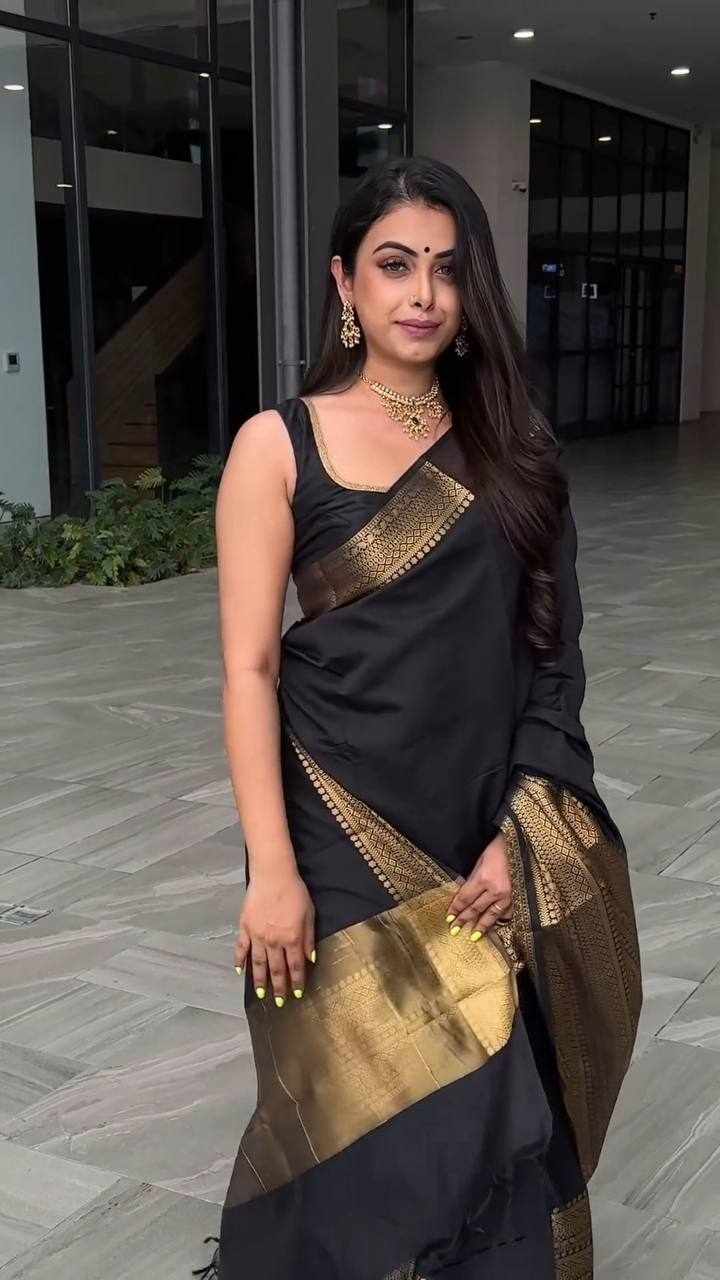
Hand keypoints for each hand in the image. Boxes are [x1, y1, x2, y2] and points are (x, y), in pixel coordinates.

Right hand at [234, 869, 315, 1006]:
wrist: (273, 875)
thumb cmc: (295, 892)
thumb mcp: (309, 914)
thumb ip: (308, 939)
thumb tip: (310, 959)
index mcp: (292, 939)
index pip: (295, 966)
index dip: (296, 982)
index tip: (296, 994)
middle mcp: (274, 942)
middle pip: (276, 969)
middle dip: (279, 988)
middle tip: (279, 1003)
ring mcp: (257, 936)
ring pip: (258, 964)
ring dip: (259, 981)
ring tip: (261, 994)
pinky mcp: (245, 927)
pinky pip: (241, 948)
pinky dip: (239, 961)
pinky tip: (239, 971)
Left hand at [445, 830, 512, 937]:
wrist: (519, 845)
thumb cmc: (497, 849)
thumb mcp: (479, 861)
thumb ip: (471, 879)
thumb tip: (462, 893)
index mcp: (483, 879)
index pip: (465, 898)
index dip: (456, 909)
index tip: (448, 919)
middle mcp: (495, 890)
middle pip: (475, 909)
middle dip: (464, 920)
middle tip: (454, 931)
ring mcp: (508, 895)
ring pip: (491, 915)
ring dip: (481, 926)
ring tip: (473, 936)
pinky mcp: (517, 897)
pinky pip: (506, 912)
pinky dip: (499, 920)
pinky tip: (494, 926)